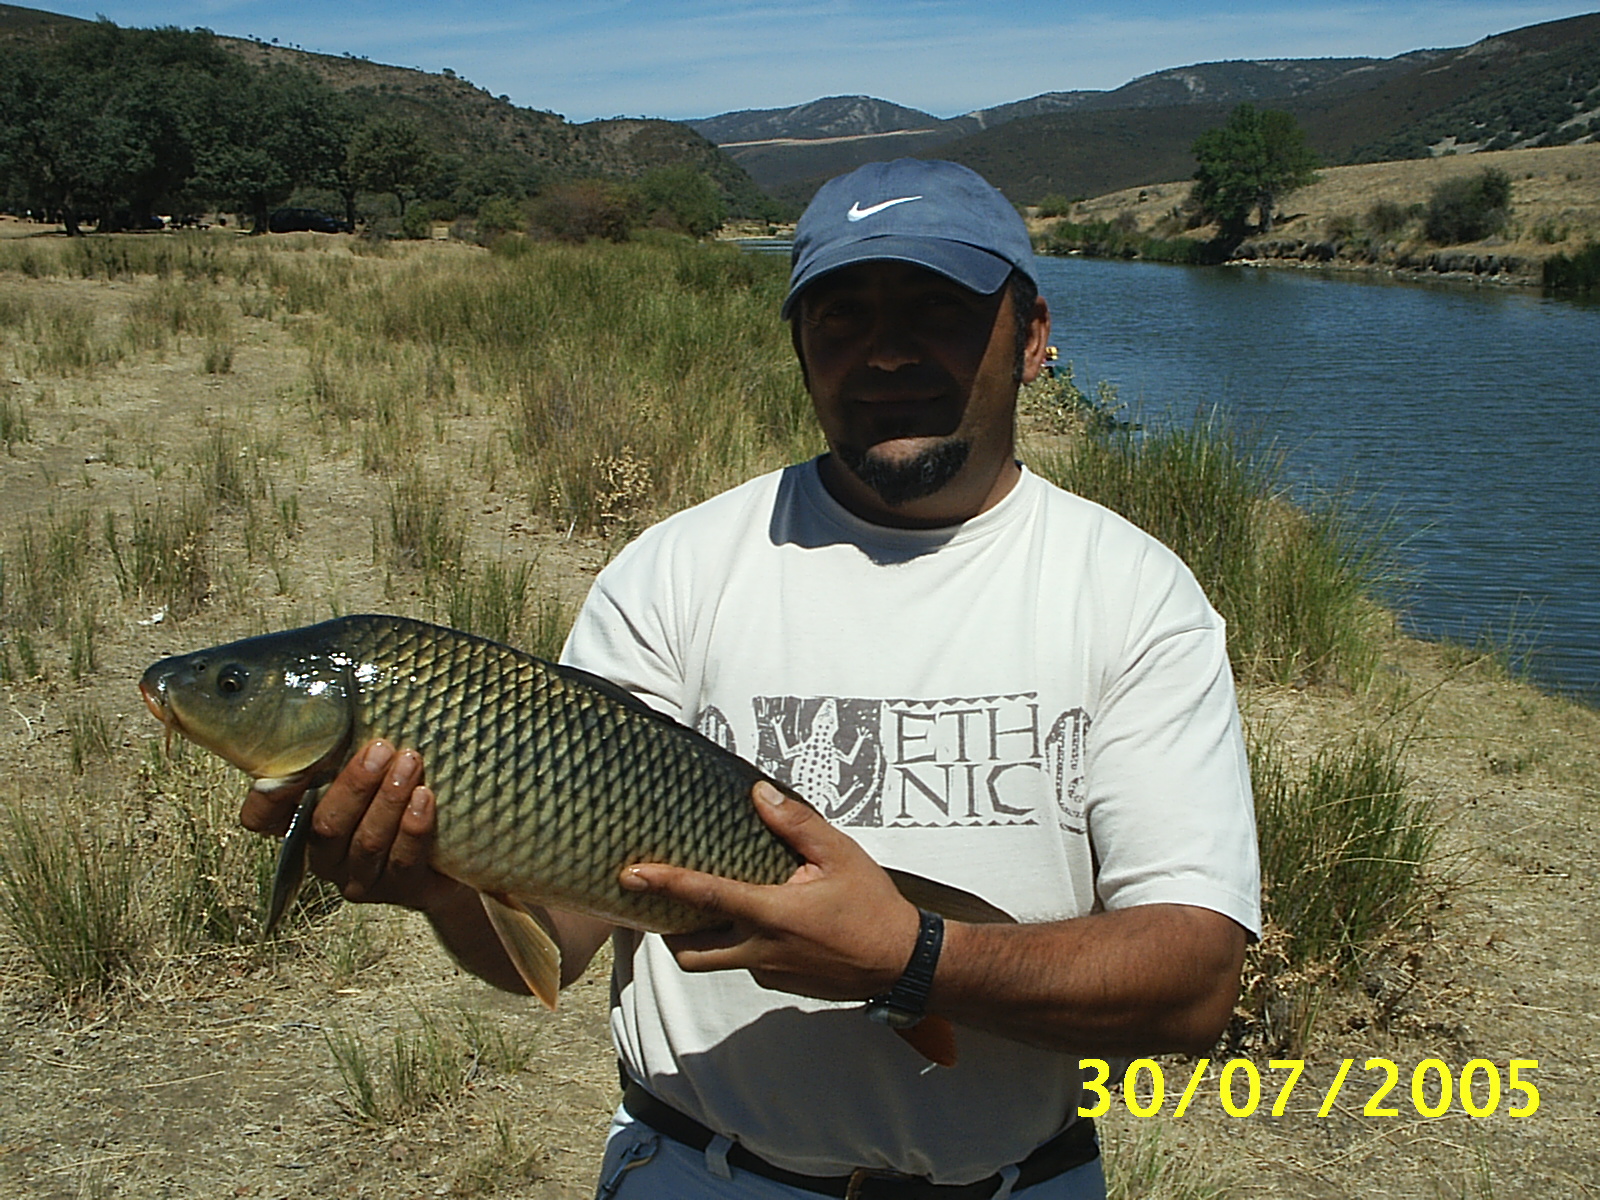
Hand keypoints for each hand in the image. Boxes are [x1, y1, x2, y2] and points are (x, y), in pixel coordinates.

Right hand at [239, 739, 458, 913]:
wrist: (455, 844)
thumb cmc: (401, 788)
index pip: (262, 818)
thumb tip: (347, 690)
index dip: (268, 798)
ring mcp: (359, 877)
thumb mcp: (372, 763)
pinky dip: (413, 828)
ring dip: (388, 799)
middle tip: (381, 749)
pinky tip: (425, 798)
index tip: (293, 767)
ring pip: (366, 842)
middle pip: (326, 826)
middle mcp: (324, 855)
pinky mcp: (398, 891)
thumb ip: (348, 741)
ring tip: (411, 763)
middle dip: (355, 786)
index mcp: (304, 822)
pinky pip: (402, 861)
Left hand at [619, 782, 920, 1001]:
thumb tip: (758, 794)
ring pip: (717, 961)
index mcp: (773, 914)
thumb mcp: (841, 855)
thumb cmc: (873, 907)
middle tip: (667, 906)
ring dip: (708, 939)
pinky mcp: (781, 985)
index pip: (706, 896)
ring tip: (718, 908)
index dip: (664, 883)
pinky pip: (747, 965)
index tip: (632, 874)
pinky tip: (767, 923)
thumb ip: (797, 824)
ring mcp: (769, 973)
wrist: (904, 964)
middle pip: (690, 952)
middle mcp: (761, 950)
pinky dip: (743, 946)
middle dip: (669, 932)